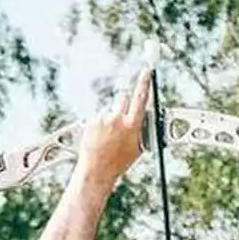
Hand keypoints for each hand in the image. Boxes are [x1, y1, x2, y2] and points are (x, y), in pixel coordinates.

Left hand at [74, 69, 151, 191]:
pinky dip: (99, 123)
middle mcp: (117, 118)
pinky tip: (99, 137)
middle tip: (121, 119)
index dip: (145, 82)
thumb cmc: (119, 161)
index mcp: (132, 125)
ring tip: (107, 137)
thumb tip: (145, 116)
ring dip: (110, 117)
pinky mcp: (91, 120)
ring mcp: (103, 118)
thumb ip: (141, 129)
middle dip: (123, 104)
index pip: (141, 97)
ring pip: (110, 109)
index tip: (147, 70)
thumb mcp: (137, 147)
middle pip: (123, 98)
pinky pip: (98, 116)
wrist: (96, 170)